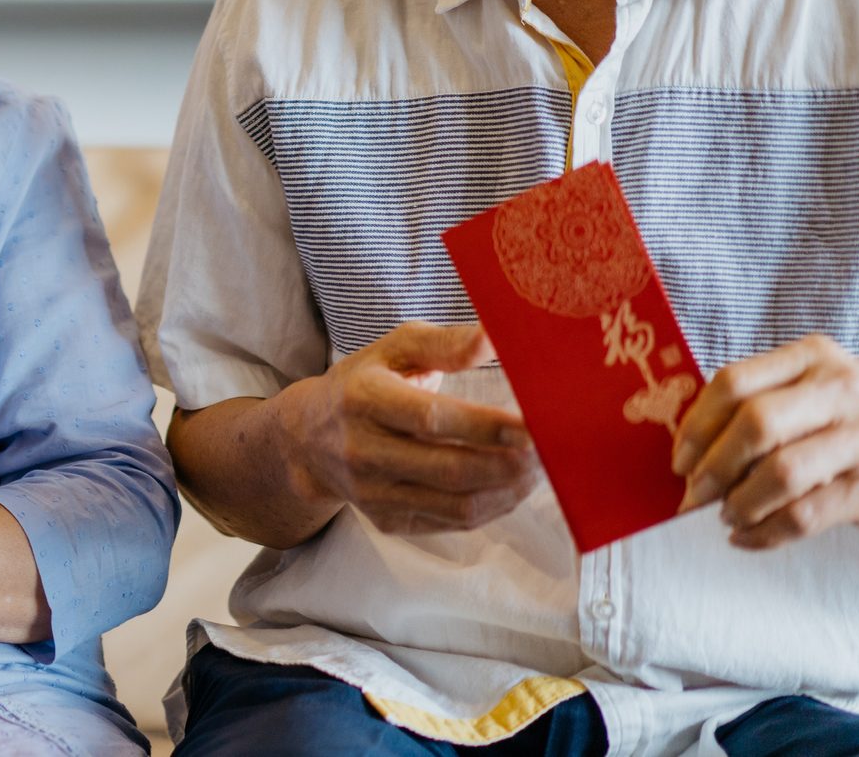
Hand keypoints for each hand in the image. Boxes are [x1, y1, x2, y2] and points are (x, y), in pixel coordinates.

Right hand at [274, 321, 541, 534]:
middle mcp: (363, 450)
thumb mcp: (392, 349)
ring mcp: (373, 492)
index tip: (533, 425)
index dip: (486, 426)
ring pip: (456, 504)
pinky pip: (451, 522)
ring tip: (538, 472)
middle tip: (551, 453)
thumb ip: (444, 343)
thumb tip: (495, 337)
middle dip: (509, 464)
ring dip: (507, 491)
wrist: (307, 439)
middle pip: (449, 469)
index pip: (430, 418)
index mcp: (363, 399)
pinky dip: (491, 508)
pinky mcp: (387, 520)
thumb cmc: (362, 383)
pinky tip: (511, 487)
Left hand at [673, 334, 858, 548]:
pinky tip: (748, 537)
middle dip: (713, 466)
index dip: (696, 425)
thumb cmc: (851, 423)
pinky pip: (806, 514)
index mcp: (813, 357)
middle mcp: (842, 390)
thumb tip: (689, 451)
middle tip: (693, 494)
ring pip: (781, 471)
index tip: (679, 459)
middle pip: (755, 423)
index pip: (734, 383)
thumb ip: (761, 402)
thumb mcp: (814, 393)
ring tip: (725, 516)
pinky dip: (766, 531)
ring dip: (740, 502)